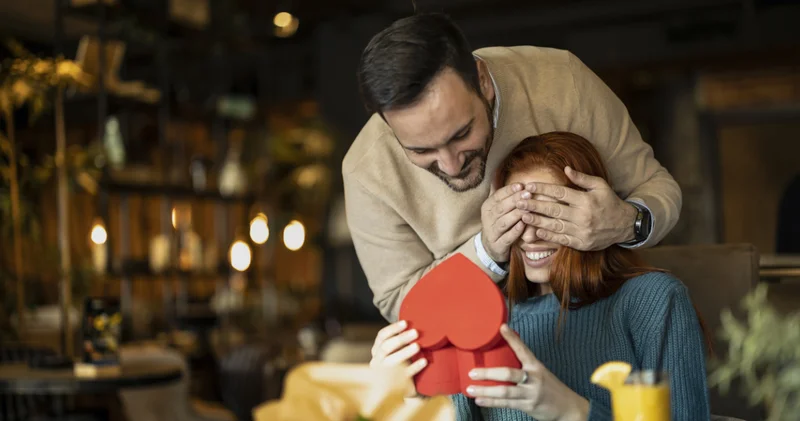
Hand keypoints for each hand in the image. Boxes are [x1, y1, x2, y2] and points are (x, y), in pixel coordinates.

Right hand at [370, 320, 427, 396]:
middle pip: (386, 347)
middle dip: (401, 339)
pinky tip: (424, 361)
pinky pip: (405, 374)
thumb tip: (414, 322)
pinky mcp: (396, 385)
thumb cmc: (400, 362)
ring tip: (418, 346)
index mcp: (377, 350)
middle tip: (415, 332)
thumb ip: (400, 339)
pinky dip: (415, 367)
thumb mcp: (396, 350)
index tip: (406, 323)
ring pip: (392, 361)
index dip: (393, 329)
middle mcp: (378, 361)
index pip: (381, 336)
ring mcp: (385, 374)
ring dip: (405, 352)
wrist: (400, 389)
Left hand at [466, 325, 588, 420]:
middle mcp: (533, 379)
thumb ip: (525, 365)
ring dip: (486, 390)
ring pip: (505, 392)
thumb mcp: (541, 372)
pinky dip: (491, 402)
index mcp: (536, 366)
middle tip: (473, 372)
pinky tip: (480, 400)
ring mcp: (530, 393)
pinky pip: (506, 404)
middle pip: (508, 374)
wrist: (568, 408)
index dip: (512, 339)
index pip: (523, 350)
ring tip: (470, 388)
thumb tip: (504, 353)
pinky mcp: (528, 406)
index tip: (502, 327)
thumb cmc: (551, 388)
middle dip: (489, 373)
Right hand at [480, 183, 535, 261]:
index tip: (521, 185)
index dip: (509, 190)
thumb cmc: (499, 222)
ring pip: (504, 222)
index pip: (497, 196)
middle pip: (501, 208)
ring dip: (516, 215)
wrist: (491, 247)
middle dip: (515, 200)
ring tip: (528, 209)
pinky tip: (523, 225)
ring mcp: (492, 232)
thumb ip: (500, 192)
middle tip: (528, 194)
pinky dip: (515, 231)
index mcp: (488, 207)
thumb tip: (498, 170)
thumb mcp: (497, 207)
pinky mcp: (498, 245)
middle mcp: (488, 219)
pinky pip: (507, 238)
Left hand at [517, 166, 637, 250]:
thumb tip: (565, 169)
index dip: (543, 189)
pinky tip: (536, 231)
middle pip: (554, 210)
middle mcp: (582, 216)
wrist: (625, 226)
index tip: (529, 186)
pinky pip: (561, 240)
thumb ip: (582, 178)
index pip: (560, 193)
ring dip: (537, 221)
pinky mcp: (581, 243)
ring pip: (555, 226)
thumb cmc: (610, 202)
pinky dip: (548, 236)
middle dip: (534, 205)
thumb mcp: (600, 186)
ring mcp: (581, 231)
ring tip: (523, 216)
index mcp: (586, 200)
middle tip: (519, 202)